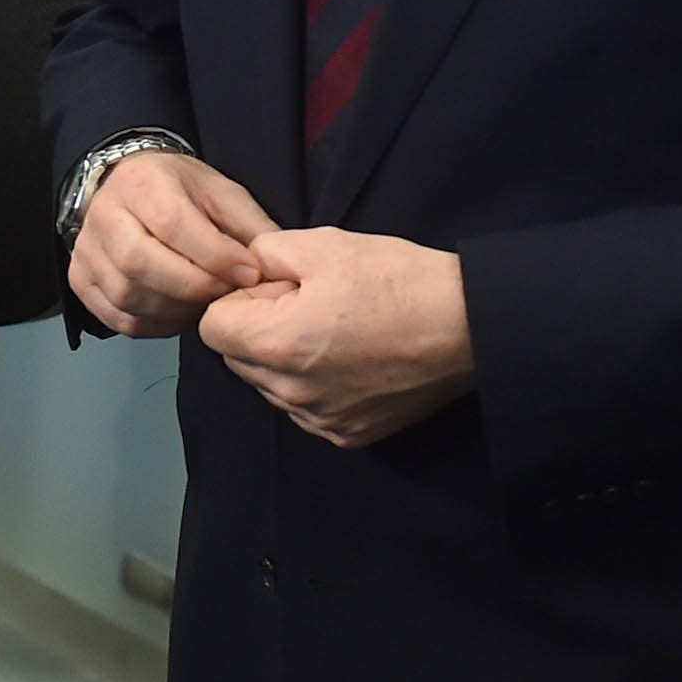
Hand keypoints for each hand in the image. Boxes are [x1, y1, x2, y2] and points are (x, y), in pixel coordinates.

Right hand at [71, 149, 280, 336]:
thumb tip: (273, 266)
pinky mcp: (80, 280)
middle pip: (141, 264)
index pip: (173, 223)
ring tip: (205, 305)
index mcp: (142, 183)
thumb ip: (249, 226)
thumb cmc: (179, 192)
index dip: (214, 255)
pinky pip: (118, 318)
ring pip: (127, 295)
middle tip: (226, 295)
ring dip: (175, 311)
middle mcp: (105, 214)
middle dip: (193, 288)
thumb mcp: (220, 192)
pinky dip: (154, 326)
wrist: (128, 187)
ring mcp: (87, 250)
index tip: (248, 273)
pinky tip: (178, 315)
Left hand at [197, 229, 472, 446]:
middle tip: (310, 304)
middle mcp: (290, 393)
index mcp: (277, 344)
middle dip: (258, 330)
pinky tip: (352, 360)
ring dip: (285, 361)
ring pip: (270, 387)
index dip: (238, 299)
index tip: (277, 287)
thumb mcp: (327, 245)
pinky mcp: (347, 436)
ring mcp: (319, 420)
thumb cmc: (399, 280)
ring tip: (336, 331)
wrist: (469, 326)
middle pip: (238, 360)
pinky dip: (315, 386)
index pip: (212, 327)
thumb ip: (266, 253)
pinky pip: (306, 410)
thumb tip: (245, 268)